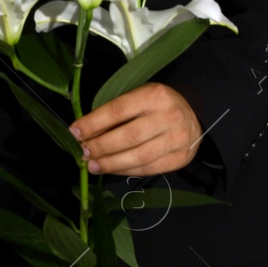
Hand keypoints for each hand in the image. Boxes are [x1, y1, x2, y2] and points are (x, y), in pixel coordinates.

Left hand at [68, 83, 202, 177]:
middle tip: (82, 152)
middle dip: (101, 146)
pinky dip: (126, 171)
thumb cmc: (157, 105)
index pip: (118, 110)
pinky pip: (148, 169)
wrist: (193, 115)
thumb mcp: (139, 97)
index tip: (75, 132)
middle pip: (128, 136)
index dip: (93, 123)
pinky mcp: (180, 158)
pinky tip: (112, 169)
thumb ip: (116, 112)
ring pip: (138, 156)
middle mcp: (169, 116)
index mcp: (155, 95)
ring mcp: (178, 139)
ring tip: (92, 165)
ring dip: (111, 163)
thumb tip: (86, 132)